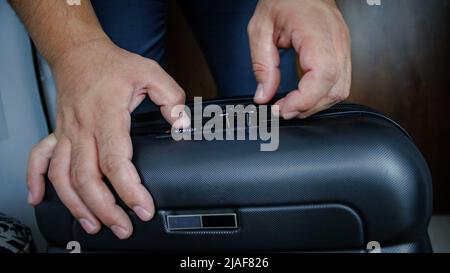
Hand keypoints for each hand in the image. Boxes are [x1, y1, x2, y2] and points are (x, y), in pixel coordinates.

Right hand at [27, 38, 186, 238]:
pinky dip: (36, 180)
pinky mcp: (58, 133)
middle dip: (105, 209)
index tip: (143, 207)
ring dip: (76, 205)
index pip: (115, 160)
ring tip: (94, 225)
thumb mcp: (151, 73)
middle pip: (87, 177)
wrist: (80, 53)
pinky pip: (40, 159)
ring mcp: (67, 132)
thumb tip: (182, 125)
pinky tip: (39, 198)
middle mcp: (82, 128)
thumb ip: (172, 98)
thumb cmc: (113, 65)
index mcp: (106, 115)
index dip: (129, 189)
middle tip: (123, 226)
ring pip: (63, 176)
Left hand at [249, 0, 350, 117]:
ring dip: (316, 104)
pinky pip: (340, 81)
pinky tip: (304, 95)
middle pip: (335, 88)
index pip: (323, 75)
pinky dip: (322, 94)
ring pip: (341, 89)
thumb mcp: (260, 29)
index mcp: (316, 32)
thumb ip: (262, 65)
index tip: (283, 109)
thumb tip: (264, 95)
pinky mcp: (342, 51)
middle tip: (283, 110)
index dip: (304, 99)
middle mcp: (336, 41)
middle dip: (308, 107)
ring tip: (292, 105)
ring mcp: (343, 46)